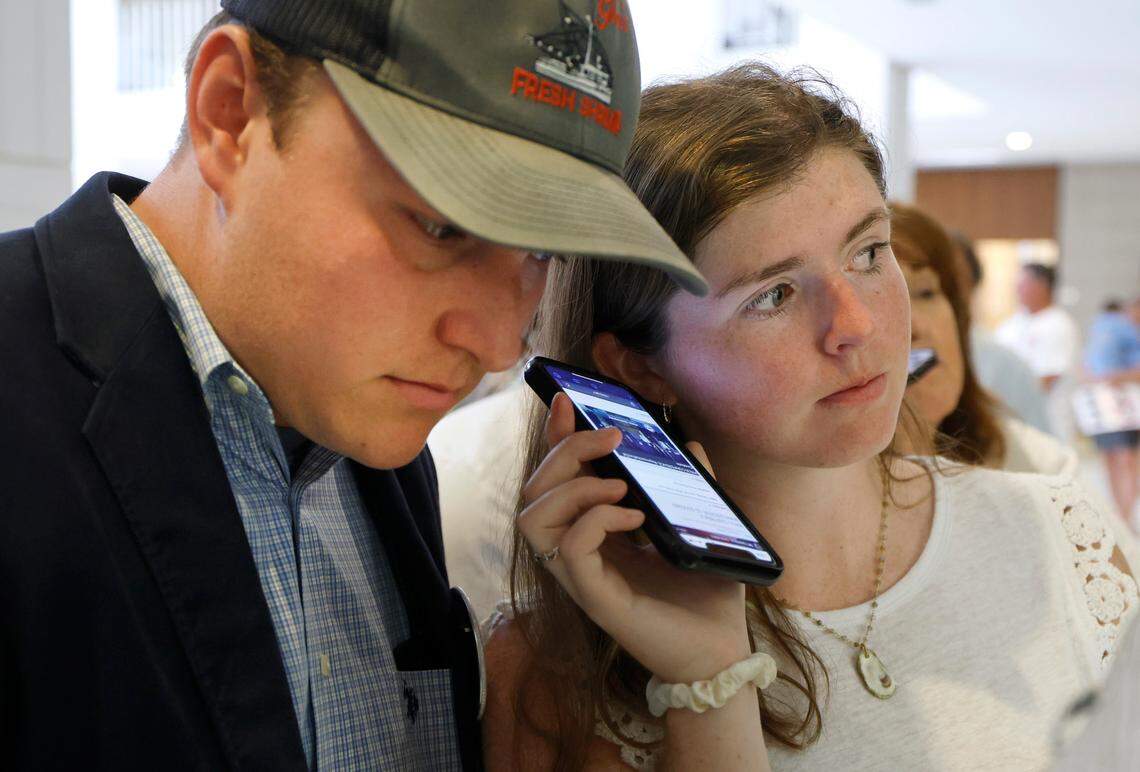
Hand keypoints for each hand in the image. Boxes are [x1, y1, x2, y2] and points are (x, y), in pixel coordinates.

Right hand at [516, 394, 750, 683]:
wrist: (722, 649)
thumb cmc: (706, 593)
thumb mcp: (698, 525)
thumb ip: (691, 484)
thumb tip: (689, 443)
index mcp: (594, 529)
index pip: (556, 477)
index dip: (555, 437)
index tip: (568, 401)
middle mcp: (577, 550)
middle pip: (534, 489)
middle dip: (565, 451)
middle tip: (612, 439)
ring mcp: (580, 574)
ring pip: (533, 517)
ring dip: (573, 487)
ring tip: (620, 486)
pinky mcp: (594, 597)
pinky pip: (569, 547)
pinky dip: (597, 520)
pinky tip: (635, 517)